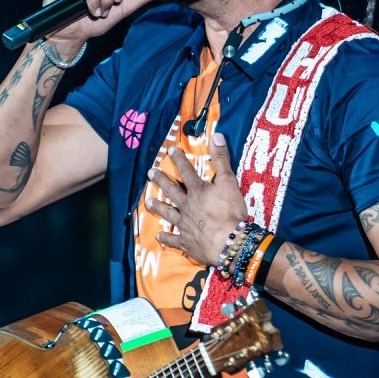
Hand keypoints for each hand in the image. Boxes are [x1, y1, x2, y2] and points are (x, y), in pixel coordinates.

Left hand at [145, 132, 247, 267]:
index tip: (169, 150)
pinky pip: (173, 239)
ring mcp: (184, 224)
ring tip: (149, 202)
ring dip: (158, 207)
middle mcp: (187, 206)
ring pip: (168, 213)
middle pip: (172, 191)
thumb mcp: (229, 182)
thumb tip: (216, 135)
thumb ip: (222, 159)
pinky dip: (166, 237)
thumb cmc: (230, 212)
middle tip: (150, 173)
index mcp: (197, 191)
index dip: (179, 159)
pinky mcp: (186, 241)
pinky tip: (159, 235)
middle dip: (161, 181)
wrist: (228, 241)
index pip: (186, 171)